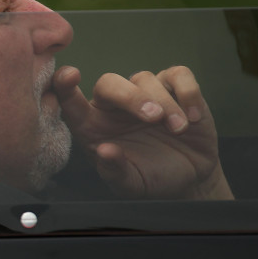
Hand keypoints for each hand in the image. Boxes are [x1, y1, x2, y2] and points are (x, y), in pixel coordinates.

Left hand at [53, 65, 232, 199]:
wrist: (188, 178)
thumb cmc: (150, 177)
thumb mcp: (130, 184)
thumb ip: (114, 171)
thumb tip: (105, 151)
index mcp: (93, 124)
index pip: (69, 100)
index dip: (64, 84)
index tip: (69, 75)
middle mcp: (114, 105)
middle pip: (109, 83)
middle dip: (130, 97)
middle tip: (153, 118)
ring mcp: (145, 93)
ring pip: (145, 78)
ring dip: (165, 103)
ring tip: (178, 130)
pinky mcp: (175, 89)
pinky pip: (178, 74)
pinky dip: (188, 92)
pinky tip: (193, 118)